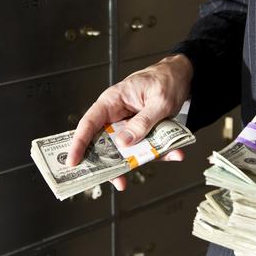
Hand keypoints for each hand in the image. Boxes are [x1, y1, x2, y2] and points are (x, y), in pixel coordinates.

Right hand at [67, 54, 192, 190]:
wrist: (182, 75)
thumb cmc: (166, 80)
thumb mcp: (159, 101)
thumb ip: (143, 122)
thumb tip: (124, 143)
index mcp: (113, 101)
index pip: (89, 123)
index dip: (78, 143)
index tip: (73, 162)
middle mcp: (117, 115)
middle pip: (104, 142)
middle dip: (109, 163)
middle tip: (117, 181)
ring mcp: (129, 125)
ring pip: (126, 150)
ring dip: (140, 161)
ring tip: (156, 162)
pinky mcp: (142, 132)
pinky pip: (146, 147)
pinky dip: (160, 153)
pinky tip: (175, 153)